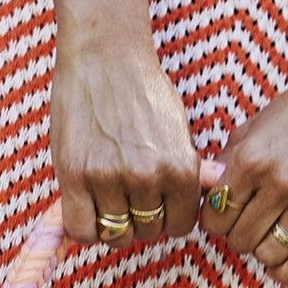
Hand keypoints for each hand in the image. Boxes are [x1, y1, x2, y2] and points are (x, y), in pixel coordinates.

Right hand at [50, 28, 200, 244]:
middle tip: (131, 199)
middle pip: (149, 232)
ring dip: (114, 224)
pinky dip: (86, 229)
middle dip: (143, 221)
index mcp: (180, 167)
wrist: (104, 54)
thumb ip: (190, 167)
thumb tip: (213, 189)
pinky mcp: (74, 175)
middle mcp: (147, 177)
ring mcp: (108, 178)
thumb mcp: (178, 128)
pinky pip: (81, 230)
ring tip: (110, 201)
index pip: (182, 225)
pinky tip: (89, 209)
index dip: (170, 218)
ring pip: (116, 234)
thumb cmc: (142, 88)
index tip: (159, 206)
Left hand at [201, 57, 287, 285]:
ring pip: (269, 253)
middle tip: (250, 225)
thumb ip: (225, 164)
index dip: (216, 223)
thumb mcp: (252, 128)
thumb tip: (203, 195)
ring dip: (264, 251)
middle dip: (239, 237)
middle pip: (239, 239)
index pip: (214, 217)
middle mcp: (279, 181)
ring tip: (270, 236)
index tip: (226, 218)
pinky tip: (284, 266)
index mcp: (251, 159)